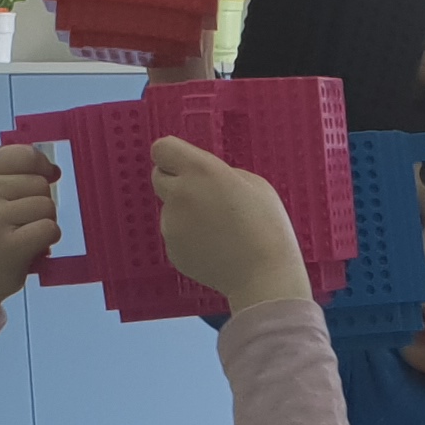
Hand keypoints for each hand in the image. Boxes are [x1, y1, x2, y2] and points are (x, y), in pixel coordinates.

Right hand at [0, 143, 62, 317]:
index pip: (25, 154)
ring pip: (48, 206)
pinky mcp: (9, 244)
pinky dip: (47, 240)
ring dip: (44, 223)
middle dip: (39, 203)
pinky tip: (28, 248)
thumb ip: (14, 175)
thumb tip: (54, 170)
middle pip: (40, 183)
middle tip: (17, 222)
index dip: (41, 168)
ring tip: (20, 235)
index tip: (40, 181)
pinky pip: (50, 229)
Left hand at [151, 137, 311, 309]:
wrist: (264, 275)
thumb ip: (219, 173)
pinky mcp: (172, 249)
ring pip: (170, 209)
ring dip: (187, 213)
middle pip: (158, 176)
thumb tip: (201, 177)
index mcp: (200, 171)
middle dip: (175, 181)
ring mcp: (171, 224)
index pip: (162, 149)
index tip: (183, 162)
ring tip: (220, 229)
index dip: (172, 155)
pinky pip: (176, 234)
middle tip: (204, 194)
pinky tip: (215, 246)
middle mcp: (179, 194)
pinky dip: (190, 238)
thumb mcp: (252, 183)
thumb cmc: (266, 226)